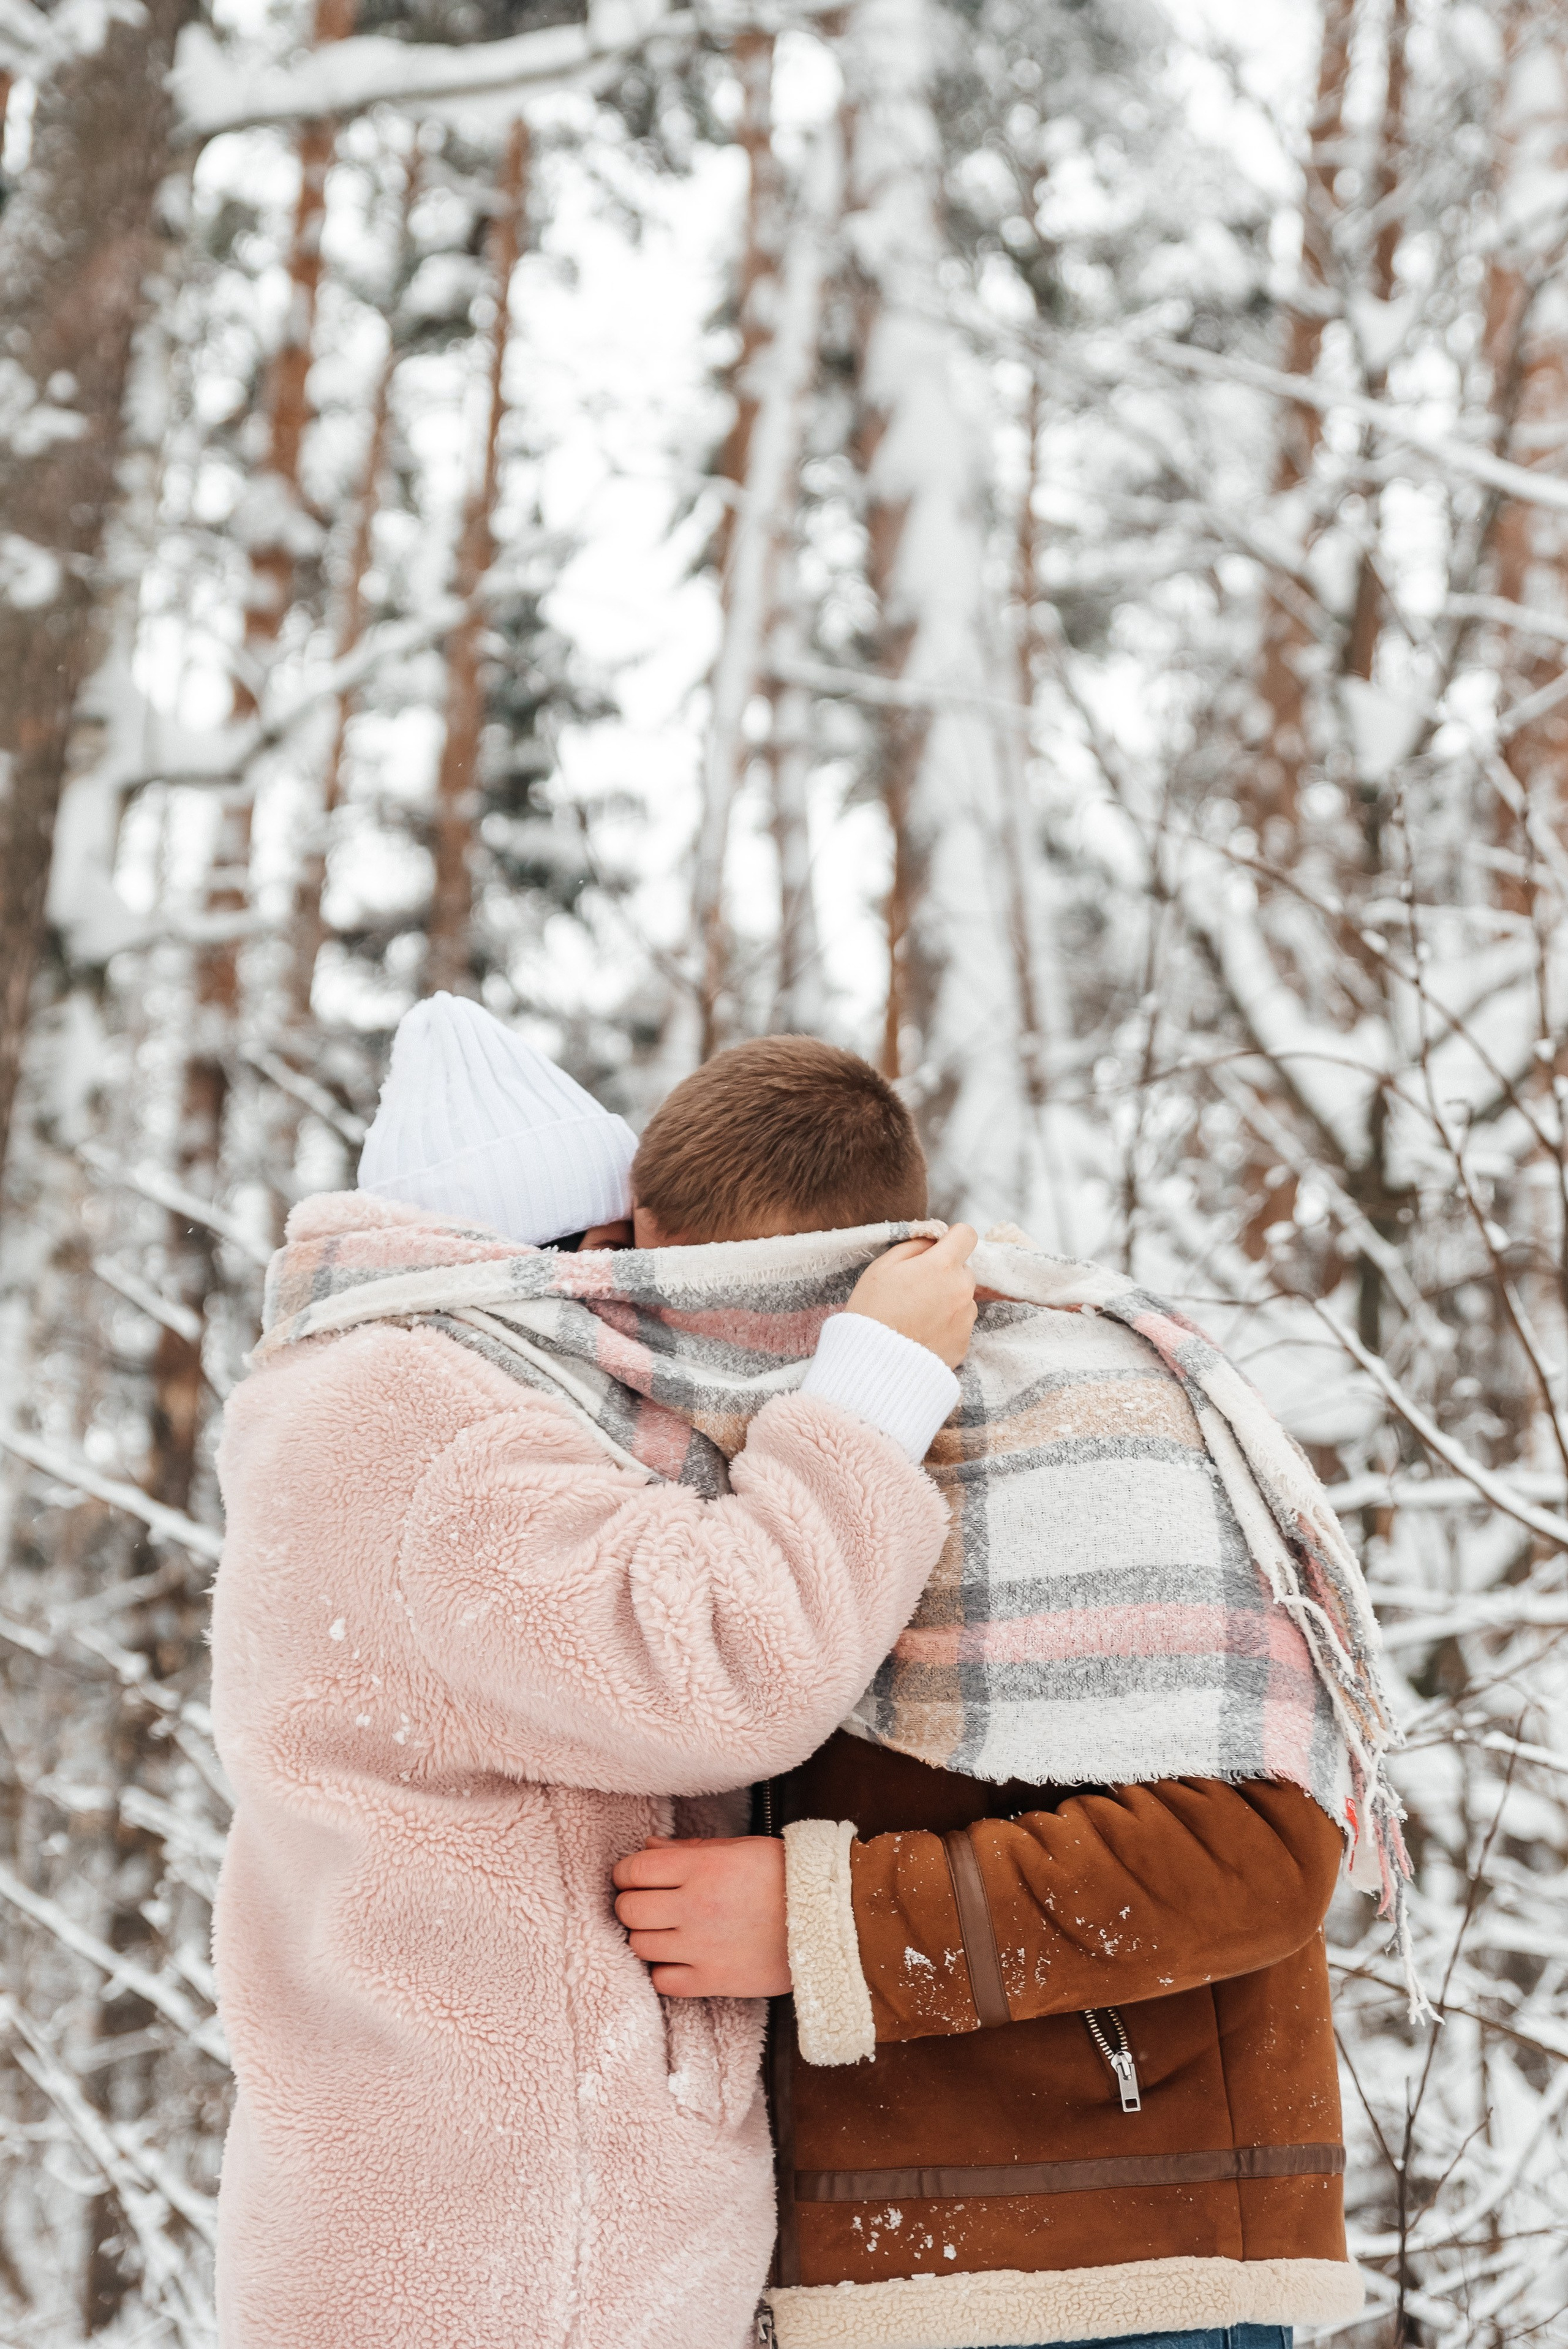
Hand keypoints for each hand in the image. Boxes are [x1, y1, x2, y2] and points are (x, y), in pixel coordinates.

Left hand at [611, 1835, 789, 1997]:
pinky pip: (662, 1981)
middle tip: (648, 1903)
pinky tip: (681, 1957)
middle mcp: (696, 1906)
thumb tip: (648, 1848)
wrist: (829, 1921)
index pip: (634, 1869)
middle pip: (628, 1910)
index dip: (627, 1872)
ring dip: (646, 1937)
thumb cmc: (786, 1878)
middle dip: (631, 1904)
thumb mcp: (740, 1849)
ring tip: (667, 1930)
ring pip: (639, 1946)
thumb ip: (690, 1849)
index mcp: (703, 1867)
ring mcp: (702, 1947)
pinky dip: (664, 1971)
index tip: (636, 1876)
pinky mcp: (713, 1981)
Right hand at [844, 1222, 977, 1366]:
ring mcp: (966, 1318)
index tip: (937, 1249)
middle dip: (945, 1273)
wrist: (876, 1363)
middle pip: (963, 1269)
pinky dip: (946, 1326)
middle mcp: (961, 1289)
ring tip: (917, 1316)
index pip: (966, 1235)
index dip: (951, 1238)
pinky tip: (922, 1334)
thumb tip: (932, 1241)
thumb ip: (913, 1246)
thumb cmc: (873, 1310)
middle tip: (916, 1289)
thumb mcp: (882, 1267)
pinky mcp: (964, 1343)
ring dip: (947, 1301)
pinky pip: (960, 1324)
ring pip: (963, 1298)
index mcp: (942, 1266)